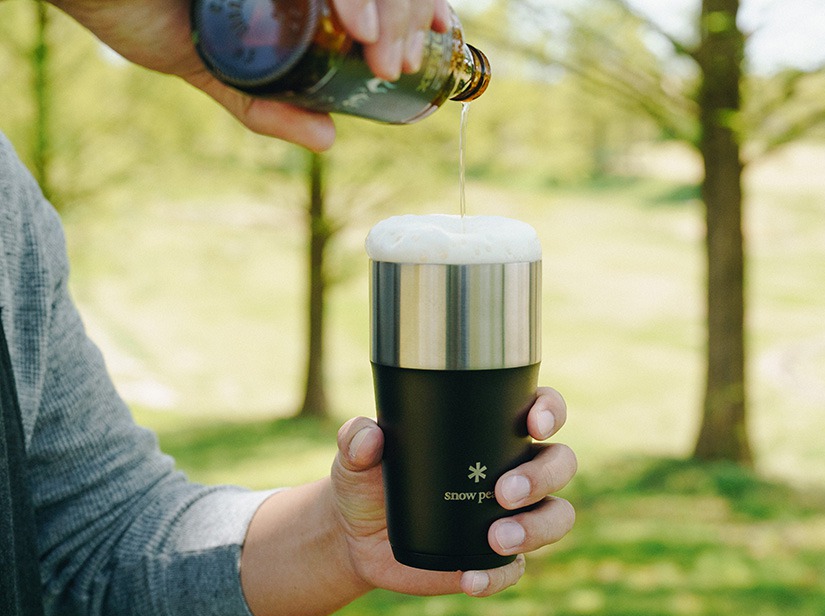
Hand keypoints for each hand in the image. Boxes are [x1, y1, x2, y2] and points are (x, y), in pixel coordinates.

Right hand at [49, 0, 451, 150]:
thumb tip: (328, 139)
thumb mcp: (211, 65)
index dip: (417, 5)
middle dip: (404, 14)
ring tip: (382, 51)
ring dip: (385, 4)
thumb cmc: (135, 7)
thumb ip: (264, 102)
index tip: (437, 40)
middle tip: (397, 64)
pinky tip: (355, 20)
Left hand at [240, 387, 575, 615]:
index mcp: (492, 431)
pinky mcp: (498, 559)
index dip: (550, 412)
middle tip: (502, 492)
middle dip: (542, 477)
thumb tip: (368, 438)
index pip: (542, 410)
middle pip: (561, 464)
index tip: (535, 425)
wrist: (356, 537)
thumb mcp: (356, 456)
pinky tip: (471, 579)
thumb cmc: (367, 479)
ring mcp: (512, 516)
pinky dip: (499, 576)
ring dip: (537, 527)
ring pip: (557, 517)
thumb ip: (356, 439)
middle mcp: (515, 470)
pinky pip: (516, 569)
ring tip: (496, 539)